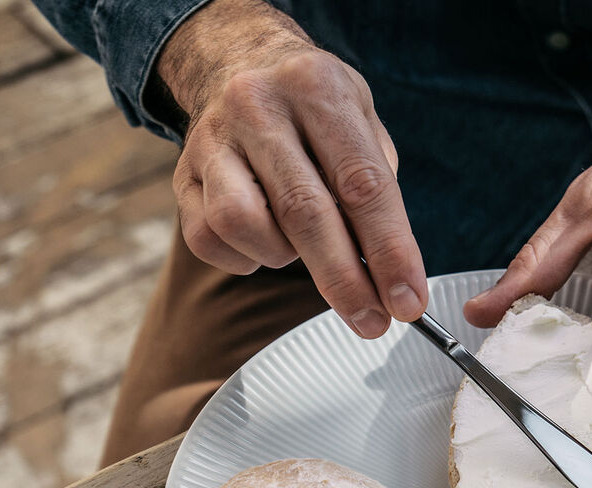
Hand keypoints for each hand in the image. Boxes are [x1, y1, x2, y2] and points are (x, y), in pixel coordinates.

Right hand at [151, 0, 426, 336]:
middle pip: (304, 212)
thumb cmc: (313, 109)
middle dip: (345, 281)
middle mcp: (258, 106)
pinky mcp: (184, 177)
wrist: (233, 61)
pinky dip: (247, 257)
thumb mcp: (361, 123)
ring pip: (245, 225)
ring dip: (285, 256)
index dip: (389, 251)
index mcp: (317, 88)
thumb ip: (378, 192)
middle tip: (373, 322)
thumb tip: (392, 276)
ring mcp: (212, 141)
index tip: (407, 300)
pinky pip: (211, 240)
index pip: (362, 184)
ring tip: (302, 244)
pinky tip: (265, 240)